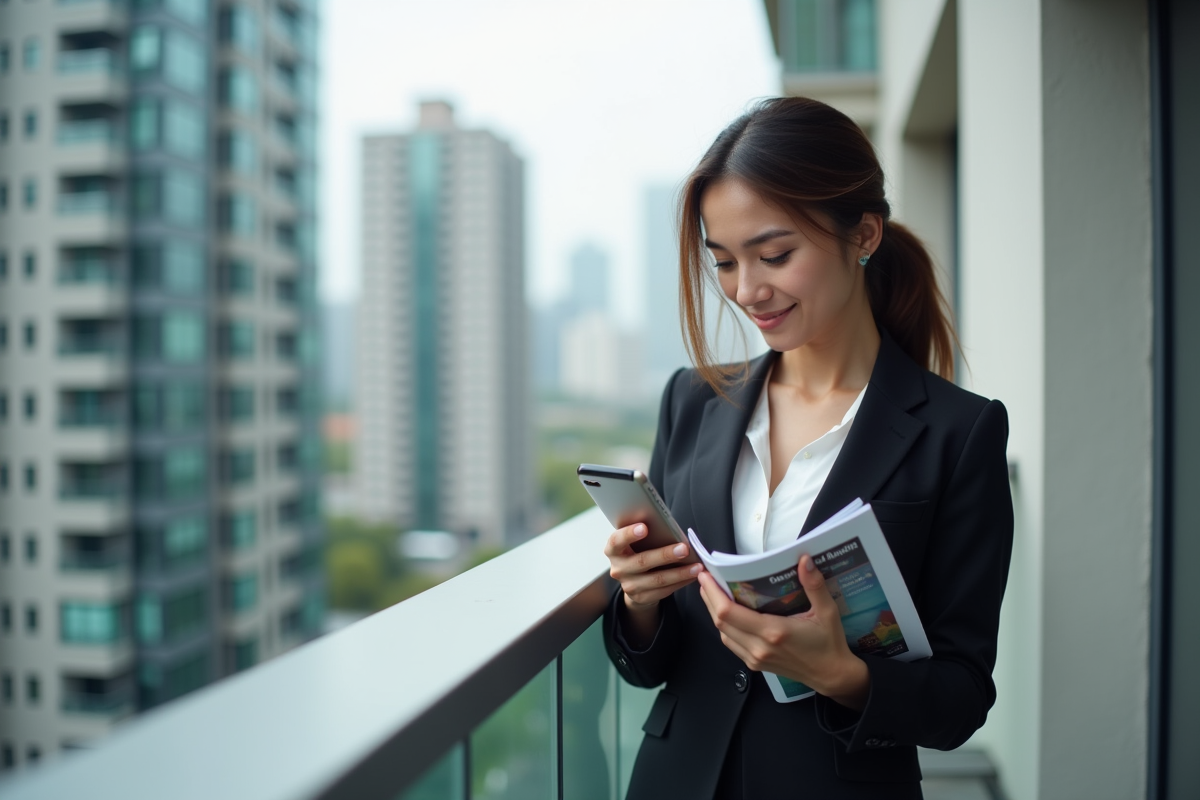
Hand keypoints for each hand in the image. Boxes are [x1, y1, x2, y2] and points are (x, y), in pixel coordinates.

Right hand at [604, 523, 701, 609]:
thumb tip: (667, 527)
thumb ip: (644, 534)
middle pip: (642, 561)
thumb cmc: (638, 551)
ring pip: (657, 579)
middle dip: (665, 555)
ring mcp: (629, 585)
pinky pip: (664, 591)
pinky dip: (681, 582)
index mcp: (613, 550)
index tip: (644, 527)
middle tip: (684, 548)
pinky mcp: (641, 597)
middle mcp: (618, 569)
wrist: (633, 580)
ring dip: (679, 573)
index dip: (629, 534)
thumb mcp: (635, 542)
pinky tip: (692, 576)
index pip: (617, 541)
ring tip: (696, 566)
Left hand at [697, 554, 869, 709]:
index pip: (730, 612)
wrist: (831, 675)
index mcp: (773, 631)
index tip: (706, 576)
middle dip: (708, 598)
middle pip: (720, 621)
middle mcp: (759, 646)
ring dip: (714, 612)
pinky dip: (723, 626)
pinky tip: (725, 613)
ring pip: (722, 633)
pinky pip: (731, 643)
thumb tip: (804, 559)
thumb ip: (814, 585)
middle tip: (705, 578)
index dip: (713, 593)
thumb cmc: (829, 643)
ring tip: (712, 591)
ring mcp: (755, 658)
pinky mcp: (755, 664)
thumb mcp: (827, 611)